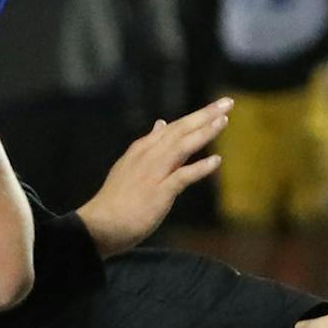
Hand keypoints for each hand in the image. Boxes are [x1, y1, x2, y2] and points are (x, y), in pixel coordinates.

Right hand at [77, 100, 232, 256]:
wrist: (100, 225)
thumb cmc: (117, 201)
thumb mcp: (132, 166)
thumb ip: (150, 146)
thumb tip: (161, 124)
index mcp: (141, 150)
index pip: (172, 128)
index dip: (195, 117)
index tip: (215, 107)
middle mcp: (147, 156)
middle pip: (180, 130)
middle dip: (204, 115)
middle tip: (227, 102)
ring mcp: (153, 173)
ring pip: (182, 146)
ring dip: (204, 132)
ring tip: (224, 120)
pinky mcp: (158, 192)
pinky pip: (182, 176)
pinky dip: (200, 168)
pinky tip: (216, 161)